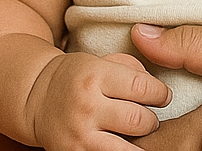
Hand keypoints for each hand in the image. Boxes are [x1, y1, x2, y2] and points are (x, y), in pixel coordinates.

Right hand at [32, 51, 170, 150]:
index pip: (141, 87)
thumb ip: (130, 68)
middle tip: (150, 118)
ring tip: (139, 134)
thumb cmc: (77, 75)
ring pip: (126, 148)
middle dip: (151, 120)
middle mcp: (87, 105)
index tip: (163, 96)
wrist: (38, 97)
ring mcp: (79, 134)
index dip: (160, 93)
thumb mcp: (100, 60)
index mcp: (95, 75)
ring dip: (140, 143)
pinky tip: (124, 144)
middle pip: (137, 119)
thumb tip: (157, 87)